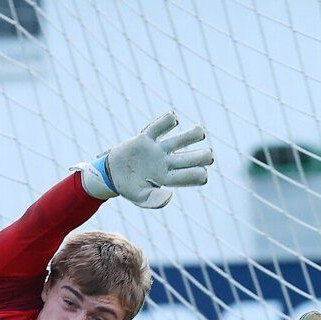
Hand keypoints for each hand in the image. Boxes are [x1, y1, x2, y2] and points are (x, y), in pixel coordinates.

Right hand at [74, 111, 213, 208]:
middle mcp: (165, 163)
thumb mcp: (139, 198)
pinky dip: (166, 121)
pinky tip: (173, 119)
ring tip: (201, 133)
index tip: (203, 174)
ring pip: (179, 141)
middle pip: (189, 158)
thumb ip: (154, 200)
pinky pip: (158, 128)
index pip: (188, 177)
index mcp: (167, 178)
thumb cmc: (128, 188)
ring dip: (191, 136)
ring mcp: (156, 150)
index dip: (198, 175)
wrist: (110, 175)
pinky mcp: (144, 139)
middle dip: (201, 156)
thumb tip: (169, 196)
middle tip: (210, 155)